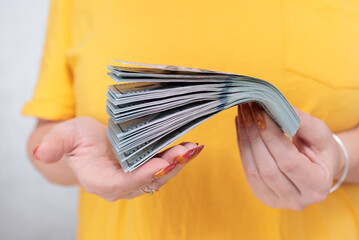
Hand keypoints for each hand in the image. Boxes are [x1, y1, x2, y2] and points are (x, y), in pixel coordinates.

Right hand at [32, 117, 203, 200]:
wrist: (88, 146)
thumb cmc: (77, 140)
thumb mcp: (65, 136)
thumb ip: (55, 144)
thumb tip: (40, 151)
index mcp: (99, 181)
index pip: (122, 183)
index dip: (142, 175)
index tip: (162, 163)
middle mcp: (120, 186)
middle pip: (147, 181)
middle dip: (168, 167)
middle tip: (186, 151)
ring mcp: (134, 181)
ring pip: (159, 176)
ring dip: (178, 163)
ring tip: (193, 148)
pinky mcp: (145, 172)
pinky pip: (163, 169)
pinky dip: (178, 159)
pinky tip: (191, 148)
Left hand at [235, 103, 344, 209]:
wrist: (319, 167)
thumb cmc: (321, 149)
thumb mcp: (320, 133)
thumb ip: (300, 121)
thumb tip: (274, 107)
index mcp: (317, 186)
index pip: (288, 161)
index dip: (271, 135)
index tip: (260, 111)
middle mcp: (298, 200)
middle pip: (268, 168)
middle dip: (254, 135)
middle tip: (248, 109)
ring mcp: (277, 201)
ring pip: (253, 170)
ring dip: (245, 139)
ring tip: (243, 115)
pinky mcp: (262, 195)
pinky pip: (247, 170)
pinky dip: (242, 147)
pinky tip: (241, 127)